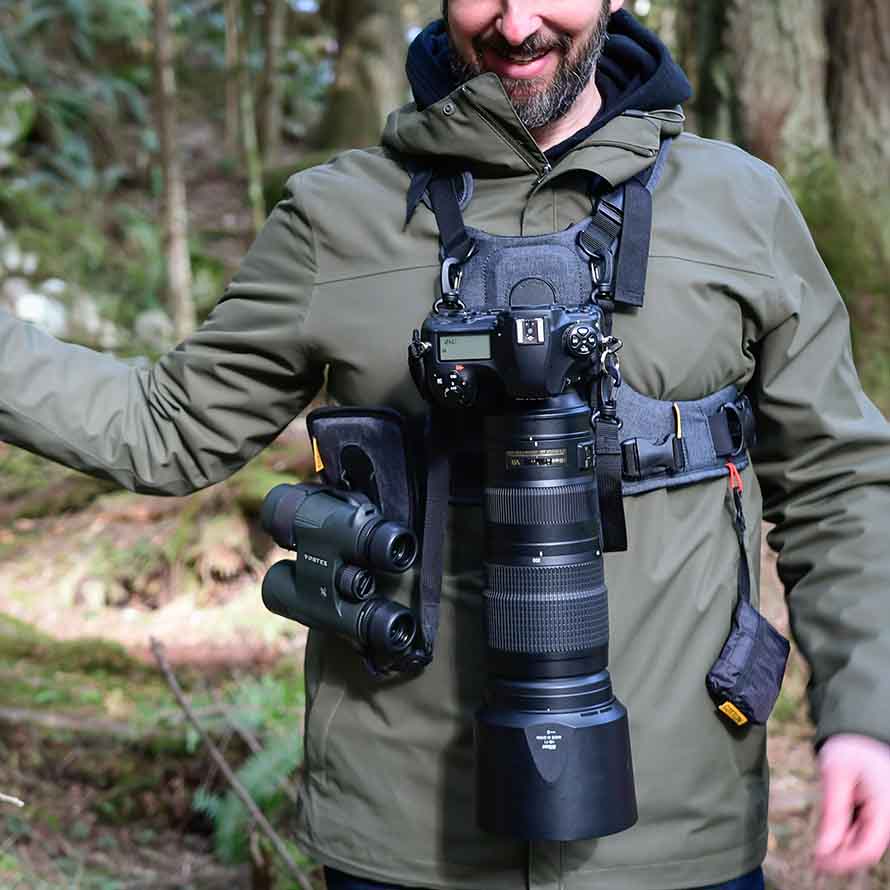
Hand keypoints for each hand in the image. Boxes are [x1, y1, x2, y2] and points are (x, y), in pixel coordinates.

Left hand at [814, 733, 889, 873]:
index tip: (818, 861)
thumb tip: (824, 849)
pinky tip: (831, 831)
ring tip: (820, 843)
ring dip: (843, 844)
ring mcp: (886, 814)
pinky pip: (864, 830)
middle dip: (841, 854)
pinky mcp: (879, 812)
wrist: (861, 731)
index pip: (869, 848)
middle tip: (814, 858)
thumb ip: (832, 812)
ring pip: (865, 841)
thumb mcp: (835, 776)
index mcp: (886, 806)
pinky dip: (847, 833)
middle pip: (867, 847)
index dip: (844, 859)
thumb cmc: (849, 748)